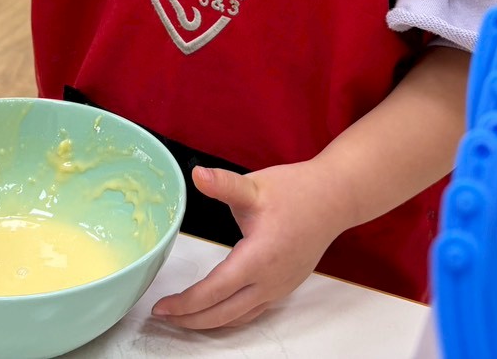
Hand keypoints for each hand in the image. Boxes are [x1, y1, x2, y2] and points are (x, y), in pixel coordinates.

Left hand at [151, 161, 345, 329]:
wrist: (334, 198)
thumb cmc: (297, 192)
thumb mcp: (254, 186)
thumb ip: (222, 184)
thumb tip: (197, 175)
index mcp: (258, 258)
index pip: (213, 291)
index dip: (184, 304)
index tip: (162, 307)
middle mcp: (269, 281)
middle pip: (222, 314)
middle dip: (190, 320)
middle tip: (163, 318)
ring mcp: (279, 287)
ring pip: (238, 318)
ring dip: (209, 322)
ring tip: (184, 319)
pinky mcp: (285, 286)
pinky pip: (253, 312)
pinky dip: (230, 317)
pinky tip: (217, 312)